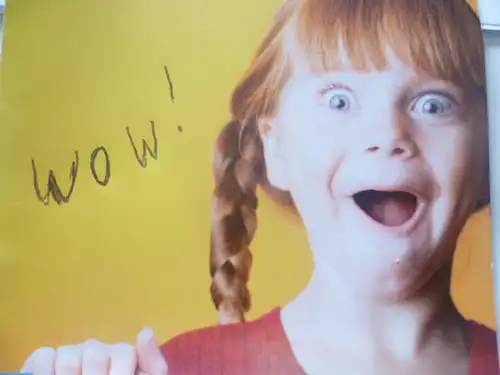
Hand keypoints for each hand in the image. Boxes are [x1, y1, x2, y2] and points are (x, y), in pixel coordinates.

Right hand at [21, 328, 167, 374]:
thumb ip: (152, 363)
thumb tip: (146, 331)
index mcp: (122, 356)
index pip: (124, 352)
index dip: (120, 373)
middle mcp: (97, 350)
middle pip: (95, 354)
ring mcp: (71, 353)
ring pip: (69, 356)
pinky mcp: (44, 359)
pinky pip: (44, 356)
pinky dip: (45, 371)